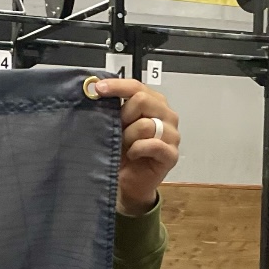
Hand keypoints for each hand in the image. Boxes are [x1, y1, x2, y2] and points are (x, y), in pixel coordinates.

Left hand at [93, 79, 178, 215]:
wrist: (128, 183)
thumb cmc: (122, 153)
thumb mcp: (115, 126)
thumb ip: (113, 107)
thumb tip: (96, 88)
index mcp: (154, 103)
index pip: (137, 86)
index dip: (117, 86)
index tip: (98, 88)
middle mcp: (166, 115)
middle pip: (142, 100)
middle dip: (124, 115)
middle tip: (118, 130)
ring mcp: (172, 135)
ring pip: (145, 124)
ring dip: (128, 137)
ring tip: (125, 147)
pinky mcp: (171, 154)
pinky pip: (152, 144)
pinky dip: (137, 149)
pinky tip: (133, 154)